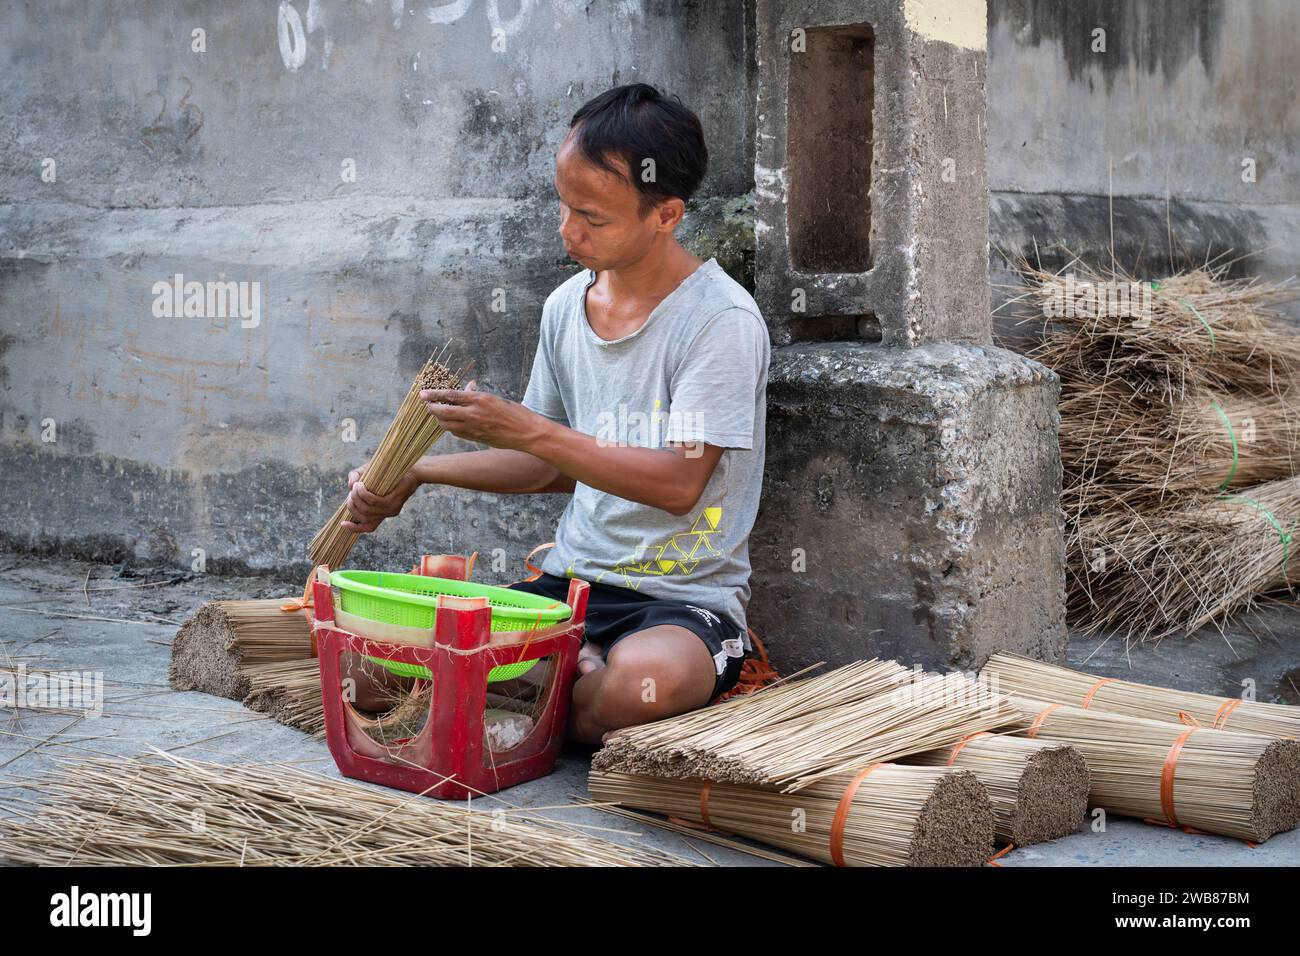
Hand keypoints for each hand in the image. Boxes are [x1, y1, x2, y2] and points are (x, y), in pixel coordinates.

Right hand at [340, 465, 419, 533]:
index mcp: (381, 512)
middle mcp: (387, 514)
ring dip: (357, 497)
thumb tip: (350, 487)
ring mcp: (391, 509)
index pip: (368, 527)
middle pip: (362, 517)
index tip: (342, 524)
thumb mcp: (367, 474)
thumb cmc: (389, 471)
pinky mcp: (394, 501)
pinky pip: (374, 501)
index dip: (354, 529)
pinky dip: (364, 494)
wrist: (413, 469)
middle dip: (352, 504)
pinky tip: (360, 485)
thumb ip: (355, 479)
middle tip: (352, 491)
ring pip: (366, 509)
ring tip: (357, 485)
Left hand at [420, 380, 547, 451]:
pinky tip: (450, 423)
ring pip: (447, 424)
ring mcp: (473, 428)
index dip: (434, 395)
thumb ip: (478, 394)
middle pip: (443, 412)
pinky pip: (456, 432)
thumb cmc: (513, 412)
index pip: (450, 395)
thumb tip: (468, 387)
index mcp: (479, 399)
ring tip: (437, 413)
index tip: (422, 394)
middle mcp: (473, 414)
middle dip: (432, 408)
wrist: (525, 433)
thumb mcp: (495, 398)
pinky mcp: (475, 438)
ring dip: (439, 419)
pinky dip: (450, 427)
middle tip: (427, 405)